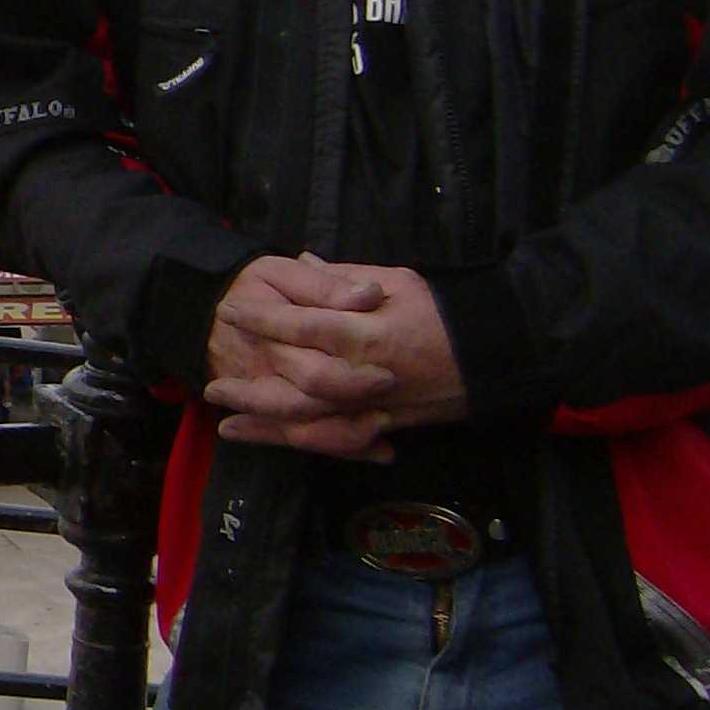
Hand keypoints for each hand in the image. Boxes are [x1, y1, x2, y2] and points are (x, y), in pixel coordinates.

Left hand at [205, 256, 469, 459]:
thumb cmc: (443, 309)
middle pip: (300, 385)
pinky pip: (339, 443)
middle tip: (213, 380)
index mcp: (369, 331)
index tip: (229, 310)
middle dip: (254, 384)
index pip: (304, 325)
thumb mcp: (396, 280)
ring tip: (226, 423)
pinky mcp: (386, 427)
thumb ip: (344, 279)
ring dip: (267, 426)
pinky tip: (274, 442)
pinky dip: (305, 445)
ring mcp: (378, 407)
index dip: (263, 318)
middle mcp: (369, 374)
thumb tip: (303, 264)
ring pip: (314, 424)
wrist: (496, 350)